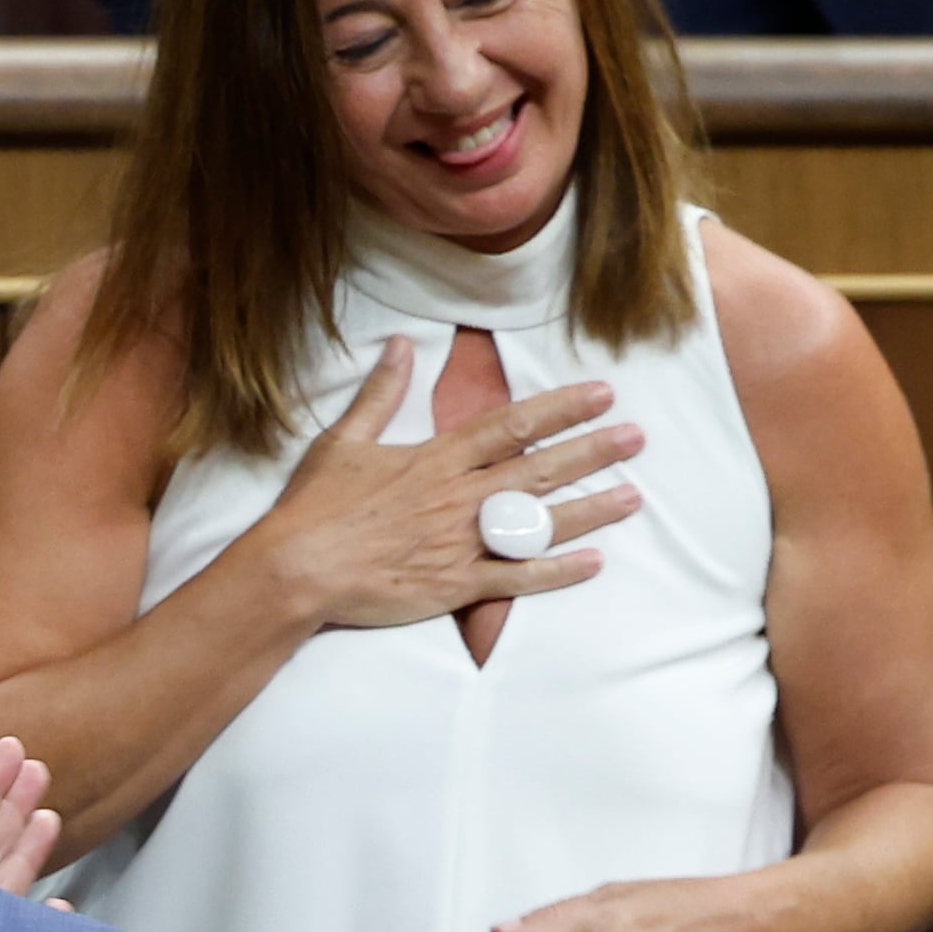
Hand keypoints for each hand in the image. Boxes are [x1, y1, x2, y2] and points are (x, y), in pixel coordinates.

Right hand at [243, 338, 644, 631]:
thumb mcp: (344, 440)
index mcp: (436, 459)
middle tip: (637, 437)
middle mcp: (459, 497)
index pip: (511, 426)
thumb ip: (381, 393)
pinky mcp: (456, 586)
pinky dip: (558, 572)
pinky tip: (595, 562)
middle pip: (540, 469)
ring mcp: (462, 543)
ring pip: (540, 523)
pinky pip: (518, 579)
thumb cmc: (316, 507)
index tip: (600, 394)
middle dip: (593, 451)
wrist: (296, 569)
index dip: (560, 408)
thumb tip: (398, 345)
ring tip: (633, 496)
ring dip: (590, 508)